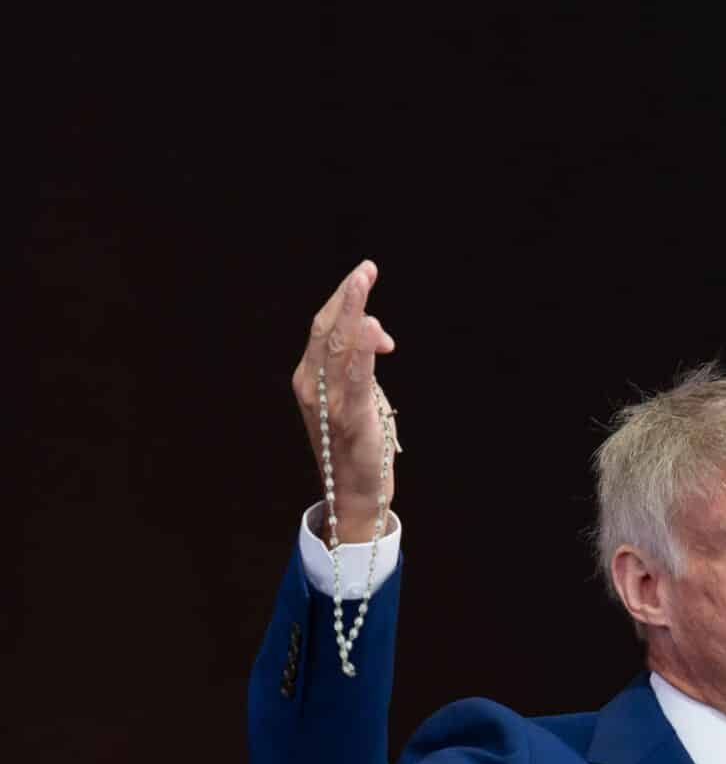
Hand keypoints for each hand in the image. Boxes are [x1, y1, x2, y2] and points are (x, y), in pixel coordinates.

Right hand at [291, 260, 398, 541]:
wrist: (355, 494)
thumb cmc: (357, 444)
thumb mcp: (357, 395)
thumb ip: (362, 363)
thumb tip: (379, 335)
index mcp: (309, 378)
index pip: (322, 327)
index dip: (342, 299)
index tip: (362, 274)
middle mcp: (312, 387)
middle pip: (325, 329)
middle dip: (347, 296)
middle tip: (366, 269)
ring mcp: (328, 403)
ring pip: (337, 347)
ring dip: (353, 312)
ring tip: (365, 282)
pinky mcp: (350, 420)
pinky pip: (355, 380)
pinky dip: (361, 352)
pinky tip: (372, 333)